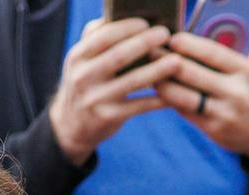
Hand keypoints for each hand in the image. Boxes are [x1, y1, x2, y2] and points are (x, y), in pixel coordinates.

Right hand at [47, 19, 183, 164]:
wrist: (71, 125)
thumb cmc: (86, 82)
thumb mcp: (82, 60)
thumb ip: (97, 37)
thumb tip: (124, 15)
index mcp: (78, 56)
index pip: (103, 36)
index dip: (126, 28)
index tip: (146, 22)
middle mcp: (83, 76)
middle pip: (119, 56)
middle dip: (145, 43)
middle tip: (166, 34)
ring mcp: (96, 98)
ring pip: (132, 81)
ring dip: (158, 70)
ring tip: (177, 61)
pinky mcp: (109, 117)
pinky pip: (139, 105)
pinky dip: (158, 99)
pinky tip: (175, 92)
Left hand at [156, 32, 248, 170]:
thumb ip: (228, 59)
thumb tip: (195, 43)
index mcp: (246, 71)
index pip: (210, 52)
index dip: (187, 44)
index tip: (172, 40)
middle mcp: (235, 91)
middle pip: (190, 72)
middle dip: (166, 61)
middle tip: (151, 53)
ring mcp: (224, 113)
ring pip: (182, 96)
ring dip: (163, 84)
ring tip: (152, 75)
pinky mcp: (214, 130)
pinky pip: (186, 112)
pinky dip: (172, 101)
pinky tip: (164, 93)